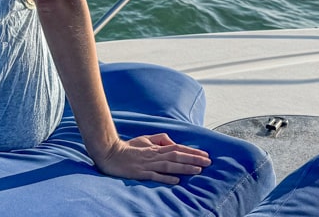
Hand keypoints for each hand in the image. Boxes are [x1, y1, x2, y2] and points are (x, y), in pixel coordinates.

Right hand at [92, 133, 211, 184]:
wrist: (110, 153)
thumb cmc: (128, 147)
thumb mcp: (145, 139)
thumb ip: (160, 139)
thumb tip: (173, 142)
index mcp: (156, 147)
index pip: (178, 148)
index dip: (192, 151)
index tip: (205, 155)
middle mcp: (154, 155)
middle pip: (177, 156)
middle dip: (194, 159)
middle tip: (208, 162)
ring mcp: (148, 164)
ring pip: (170, 165)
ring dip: (185, 167)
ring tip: (198, 170)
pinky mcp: (140, 173)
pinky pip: (155, 175)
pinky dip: (166, 177)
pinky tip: (177, 180)